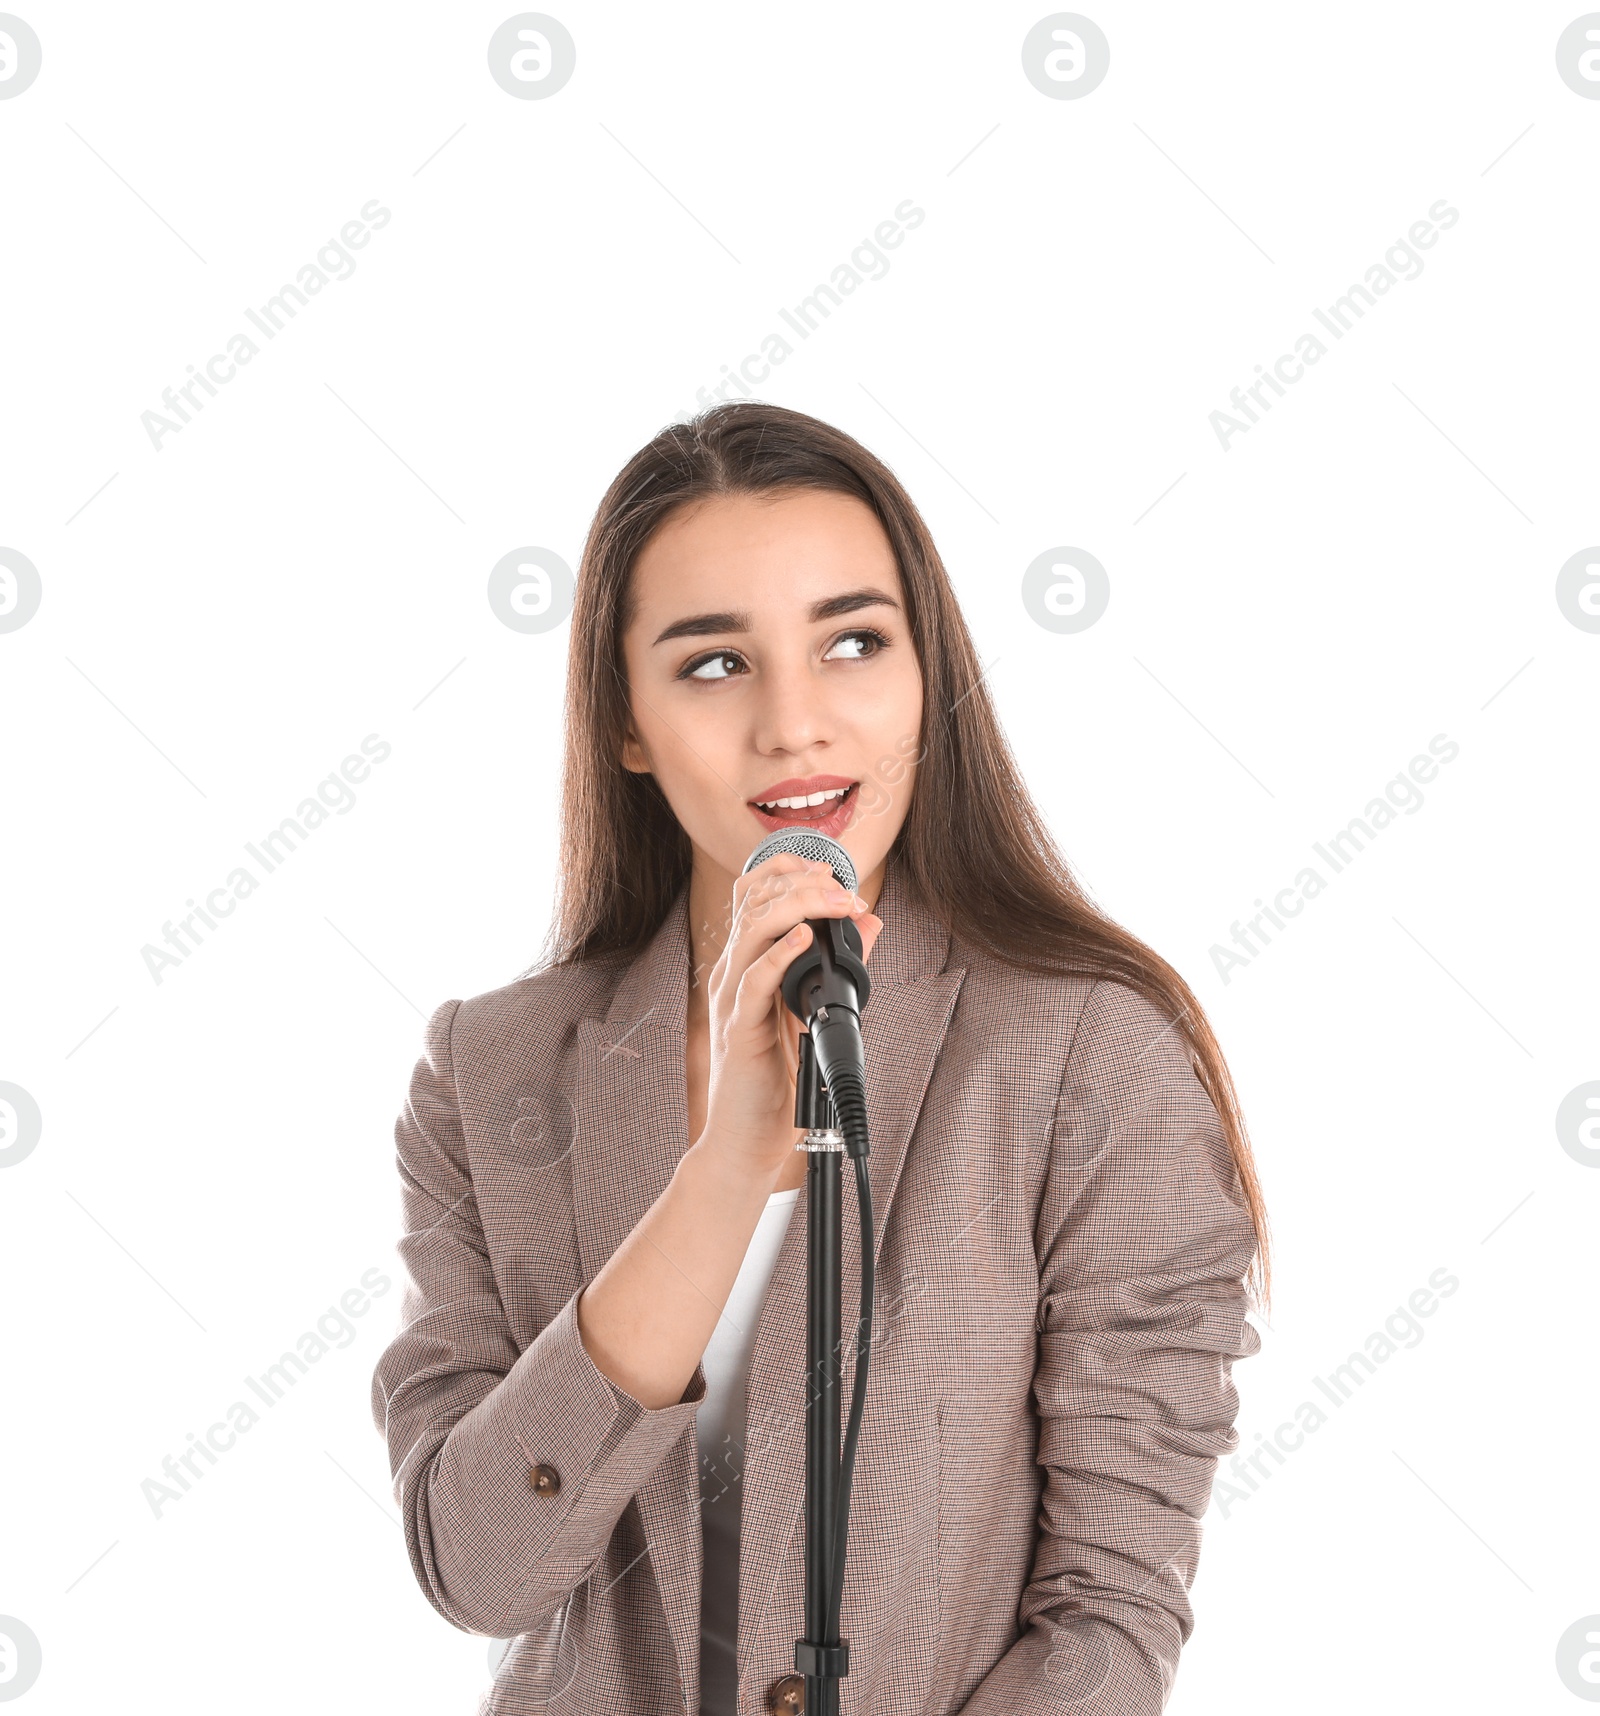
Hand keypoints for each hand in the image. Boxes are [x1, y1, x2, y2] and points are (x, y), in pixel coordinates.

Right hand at [696, 852, 882, 1185]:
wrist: (747, 1140)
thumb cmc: (776, 1079)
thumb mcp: (811, 1010)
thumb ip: (837, 966)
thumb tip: (868, 923)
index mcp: (746, 964)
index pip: (753, 894)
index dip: (788, 869)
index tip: (831, 870)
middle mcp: (733, 973)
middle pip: (755, 901)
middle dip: (803, 882)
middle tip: (845, 890)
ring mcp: (732, 999)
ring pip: (752, 930)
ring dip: (799, 907)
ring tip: (835, 902)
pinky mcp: (739, 1030)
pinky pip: (753, 982)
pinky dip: (779, 955)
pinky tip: (803, 939)